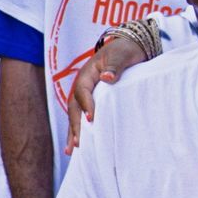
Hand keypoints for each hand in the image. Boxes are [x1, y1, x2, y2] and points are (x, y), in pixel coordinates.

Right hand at [65, 34, 149, 151]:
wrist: (127, 46)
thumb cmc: (125, 51)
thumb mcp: (122, 55)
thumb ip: (115, 67)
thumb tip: (107, 78)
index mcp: (88, 73)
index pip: (82, 90)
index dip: (86, 104)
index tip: (91, 119)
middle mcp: (82, 85)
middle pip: (75, 106)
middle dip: (76, 125)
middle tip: (78, 143)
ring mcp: (85, 93)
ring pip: (75, 114)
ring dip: (74, 132)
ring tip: (71, 150)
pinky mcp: (91, 100)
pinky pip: (82, 116)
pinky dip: (79, 129)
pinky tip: (76, 145)